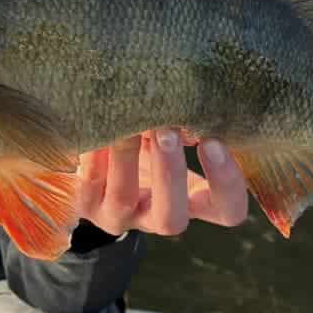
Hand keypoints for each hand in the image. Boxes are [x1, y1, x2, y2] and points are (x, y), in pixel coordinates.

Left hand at [75, 129, 247, 236]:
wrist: (102, 155)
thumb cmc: (152, 136)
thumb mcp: (174, 131)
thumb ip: (186, 121)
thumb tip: (188, 91)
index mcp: (193, 201)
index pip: (227, 211)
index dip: (225, 183)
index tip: (214, 141)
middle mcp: (156, 216)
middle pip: (172, 220)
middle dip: (170, 173)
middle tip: (169, 131)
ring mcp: (117, 216)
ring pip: (123, 200)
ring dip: (127, 157)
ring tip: (128, 120)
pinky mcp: (84, 204)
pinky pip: (87, 183)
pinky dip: (93, 153)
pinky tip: (96, 124)